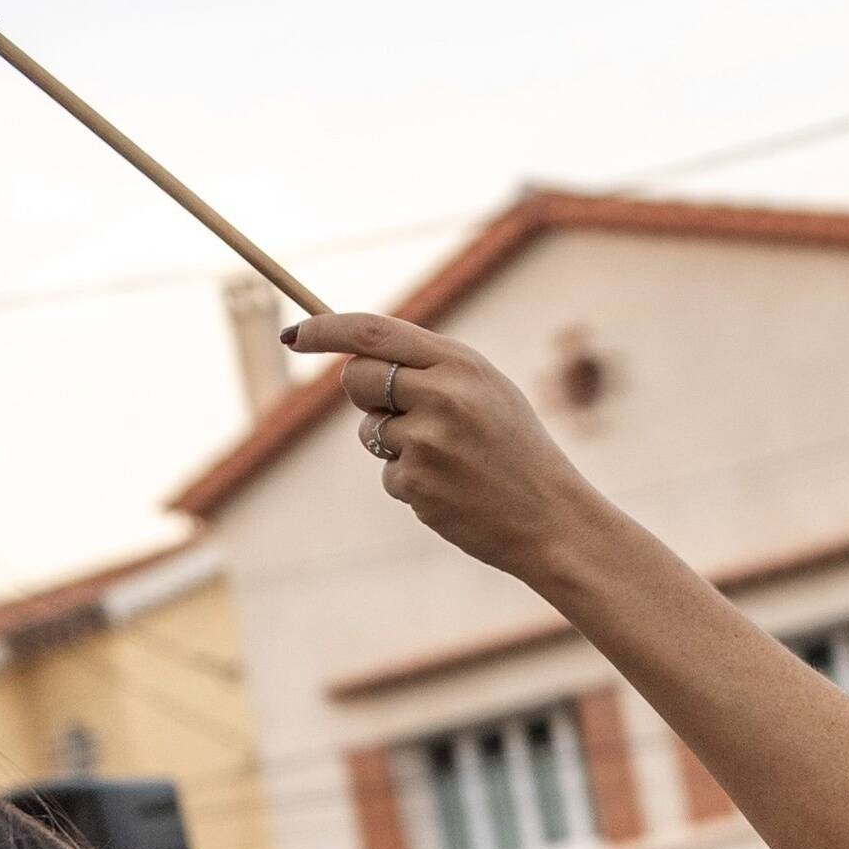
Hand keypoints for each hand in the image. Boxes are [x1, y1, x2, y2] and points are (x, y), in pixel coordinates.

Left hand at [281, 312, 599, 581]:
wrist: (552, 517)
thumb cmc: (518, 449)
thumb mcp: (488, 390)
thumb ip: (432, 368)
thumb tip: (358, 355)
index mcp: (461, 364)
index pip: (372, 332)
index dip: (325, 330)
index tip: (296, 335)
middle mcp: (440, 396)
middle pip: (357, 379)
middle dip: (365, 393)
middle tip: (404, 412)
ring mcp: (426, 442)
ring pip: (372, 431)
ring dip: (395, 444)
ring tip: (451, 460)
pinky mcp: (416, 484)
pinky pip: (389, 474)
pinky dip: (412, 482)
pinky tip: (453, 490)